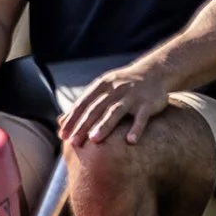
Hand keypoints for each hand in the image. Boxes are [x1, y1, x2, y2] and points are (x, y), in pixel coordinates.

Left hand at [58, 58, 174, 147]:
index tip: (63, 135)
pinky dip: (136, 128)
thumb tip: (61, 122)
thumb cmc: (123, 85)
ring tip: (94, 140)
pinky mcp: (148, 103)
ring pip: (116, 111)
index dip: (72, 119)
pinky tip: (130, 141)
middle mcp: (115, 89)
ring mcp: (132, 95)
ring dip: (105, 125)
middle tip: (74, 142)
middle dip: (84, 126)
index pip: (83, 103)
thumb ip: (85, 104)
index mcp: (102, 85)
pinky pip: (142, 117)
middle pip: (97, 109)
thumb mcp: (103, 89)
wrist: (154, 72)